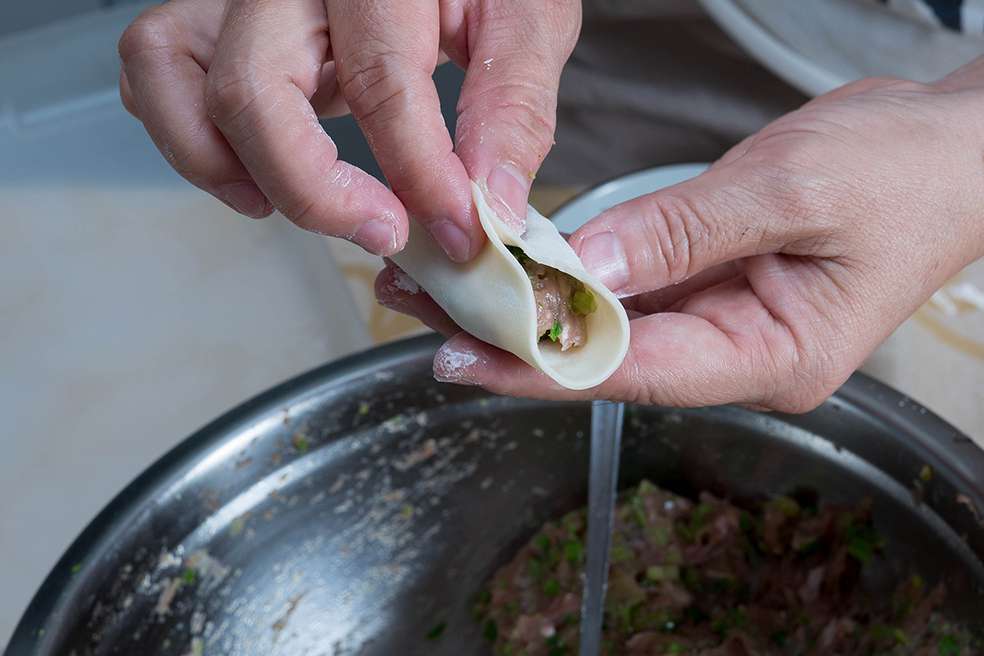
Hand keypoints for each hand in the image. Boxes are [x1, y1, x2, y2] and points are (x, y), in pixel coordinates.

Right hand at [118, 0, 579, 260]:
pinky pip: (156, 68)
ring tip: (289, 207)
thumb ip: (511, 107)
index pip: (381, 81)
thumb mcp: (525, 19)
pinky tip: (256, 175)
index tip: (458, 231)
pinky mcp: (221, 17)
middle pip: (251, 88)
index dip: (419, 174)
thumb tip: (490, 204)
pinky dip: (187, 133)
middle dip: (312, 190)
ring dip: (218, 164)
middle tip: (382, 231)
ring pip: (168, 69)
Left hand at [378, 60, 983, 410]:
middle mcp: (739, 355)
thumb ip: (680, 232)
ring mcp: (722, 322)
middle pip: (609, 358)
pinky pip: (630, 288)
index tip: (462, 356)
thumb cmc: (899, 173)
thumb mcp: (790, 190)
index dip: (544, 368)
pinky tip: (517, 261)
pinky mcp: (710, 284)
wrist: (951, 151)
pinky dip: (573, 275)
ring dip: (533, 306)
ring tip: (444, 287)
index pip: (636, 371)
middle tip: (424, 314)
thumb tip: (583, 269)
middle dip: (516, 339)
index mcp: (773, 357)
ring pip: (611, 325)